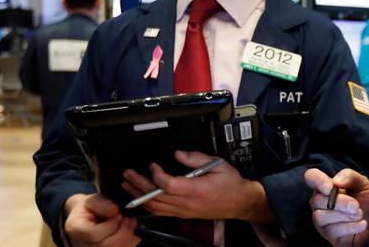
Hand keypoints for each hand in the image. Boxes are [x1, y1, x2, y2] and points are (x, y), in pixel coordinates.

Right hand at [63, 193, 139, 246]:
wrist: (88, 218)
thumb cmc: (90, 208)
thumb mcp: (92, 200)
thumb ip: (101, 204)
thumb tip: (115, 210)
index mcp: (76, 230)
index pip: (94, 234)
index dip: (111, 224)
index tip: (118, 214)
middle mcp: (83, 245)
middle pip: (107, 245)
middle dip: (123, 230)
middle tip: (128, 218)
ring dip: (129, 235)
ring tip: (130, 222)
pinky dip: (132, 240)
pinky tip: (130, 230)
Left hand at [121, 150, 274, 222]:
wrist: (239, 202)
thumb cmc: (231, 184)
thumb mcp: (218, 164)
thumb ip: (196, 158)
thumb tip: (178, 154)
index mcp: (197, 190)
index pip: (169, 185)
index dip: (157, 175)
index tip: (153, 165)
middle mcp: (188, 203)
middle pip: (157, 196)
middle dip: (139, 185)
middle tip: (128, 174)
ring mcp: (184, 211)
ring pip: (156, 207)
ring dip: (139, 196)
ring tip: (128, 185)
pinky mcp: (183, 214)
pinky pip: (161, 212)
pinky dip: (148, 205)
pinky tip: (140, 198)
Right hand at [305, 168, 368, 246]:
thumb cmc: (367, 202)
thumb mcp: (363, 184)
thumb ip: (350, 176)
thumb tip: (336, 181)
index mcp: (326, 187)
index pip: (311, 177)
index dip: (317, 181)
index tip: (330, 188)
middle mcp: (320, 203)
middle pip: (317, 200)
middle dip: (339, 202)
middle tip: (356, 205)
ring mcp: (322, 220)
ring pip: (321, 217)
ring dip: (344, 216)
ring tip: (359, 214)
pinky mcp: (329, 235)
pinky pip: (332, 230)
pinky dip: (350, 227)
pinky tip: (361, 224)